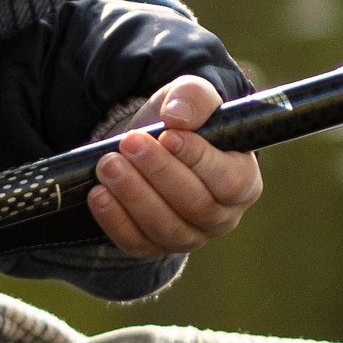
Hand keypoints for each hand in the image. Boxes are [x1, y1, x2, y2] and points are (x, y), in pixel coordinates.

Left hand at [86, 74, 260, 257]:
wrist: (152, 140)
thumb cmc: (184, 121)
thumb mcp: (191, 96)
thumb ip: (194, 98)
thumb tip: (178, 118)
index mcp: (244, 180)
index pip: (231, 181)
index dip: (199, 160)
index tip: (167, 135)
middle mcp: (222, 216)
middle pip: (196, 206)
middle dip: (158, 172)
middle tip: (129, 143)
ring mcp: (190, 236)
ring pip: (166, 228)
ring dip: (133, 195)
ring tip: (108, 165)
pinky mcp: (156, 246)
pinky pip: (137, 243)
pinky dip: (115, 220)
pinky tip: (98, 194)